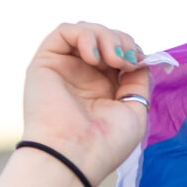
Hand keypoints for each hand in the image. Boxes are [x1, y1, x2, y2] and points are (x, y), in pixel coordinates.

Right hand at [0, 23, 151, 186]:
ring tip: (113, 61)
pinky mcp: (46, 61)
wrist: (75, 155)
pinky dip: (84, 36)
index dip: (132, 51)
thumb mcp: (135, 110)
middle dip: (121, 41)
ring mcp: (65, 67)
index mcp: (104, 88)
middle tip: (127, 62)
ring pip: (86, 31)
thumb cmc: (106, 143)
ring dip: (106, 37)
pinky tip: (94, 58)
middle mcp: (83, 75)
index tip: (139, 63)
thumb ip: (138, 82)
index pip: (119, 54)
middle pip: (104, 38)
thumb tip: (139, 60)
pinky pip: (65, 31)